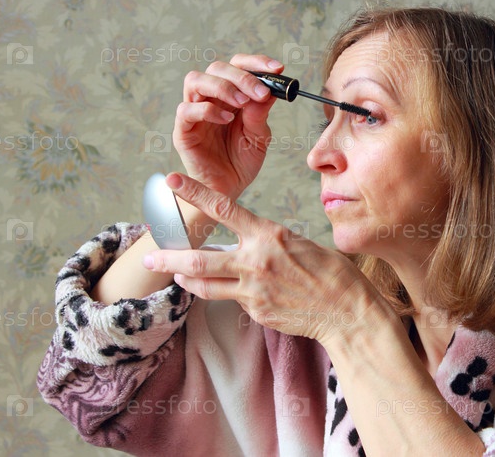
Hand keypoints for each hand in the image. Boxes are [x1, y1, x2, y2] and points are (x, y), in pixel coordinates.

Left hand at [143, 173, 384, 342]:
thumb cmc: (330, 272)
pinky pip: (231, 300)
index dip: (194, 193)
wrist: (346, 310)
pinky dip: (227, 294)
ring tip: (176, 274)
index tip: (171, 181)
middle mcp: (256, 261)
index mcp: (269, 235)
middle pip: (199, 258)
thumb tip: (247, 243)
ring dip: (186, 278)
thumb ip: (267, 242)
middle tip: (148, 256)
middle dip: (169, 257)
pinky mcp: (255, 312)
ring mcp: (253, 290)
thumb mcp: (299, 243)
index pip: (223, 208)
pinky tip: (237, 292)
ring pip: (205, 285)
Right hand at [175, 55, 281, 197]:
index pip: (238, 66)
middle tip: (261, 93)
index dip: (256, 62)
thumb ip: (260, 114)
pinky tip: (226, 119)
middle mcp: (210, 99)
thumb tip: (267, 90)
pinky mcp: (184, 131)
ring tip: (242, 103)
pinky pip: (186, 110)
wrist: (229, 189)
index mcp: (230, 95)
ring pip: (196, 80)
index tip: (278, 69)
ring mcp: (194, 113)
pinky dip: (207, 110)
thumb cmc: (242, 161)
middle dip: (242, 76)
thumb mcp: (259, 136)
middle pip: (217, 68)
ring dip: (222, 87)